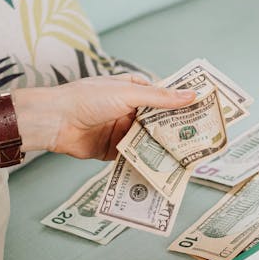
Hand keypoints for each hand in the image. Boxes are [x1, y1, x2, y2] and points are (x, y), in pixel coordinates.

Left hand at [0, 75, 195, 160]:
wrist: (54, 121)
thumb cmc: (87, 98)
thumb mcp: (128, 93)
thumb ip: (161, 98)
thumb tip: (192, 94)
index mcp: (133, 90)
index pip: (164, 96)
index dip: (183, 104)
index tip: (204, 111)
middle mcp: (128, 110)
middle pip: (159, 122)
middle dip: (176, 131)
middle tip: (201, 140)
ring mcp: (121, 131)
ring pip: (148, 141)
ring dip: (163, 148)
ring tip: (187, 157)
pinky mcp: (112, 151)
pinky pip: (134, 157)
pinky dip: (146, 162)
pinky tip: (163, 170)